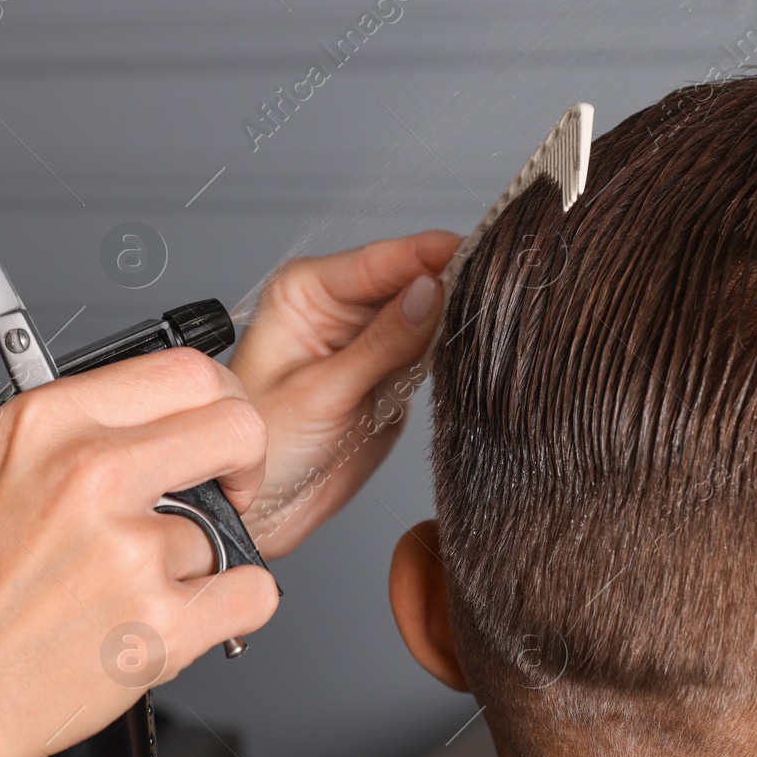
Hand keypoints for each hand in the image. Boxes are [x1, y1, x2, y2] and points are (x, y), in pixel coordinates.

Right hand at [0, 348, 279, 756]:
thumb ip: (51, 433)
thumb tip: (113, 415)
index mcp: (46, 425)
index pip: (183, 370)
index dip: (216, 400)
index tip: (211, 432)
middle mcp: (89, 477)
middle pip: (236, 427)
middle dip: (241, 461)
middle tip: (222, 491)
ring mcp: (128, 552)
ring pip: (230, 528)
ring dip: (199, 559)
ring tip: (136, 587)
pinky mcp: (159, 625)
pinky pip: (253, 593)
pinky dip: (231, 608)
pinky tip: (180, 615)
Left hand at [230, 230, 460, 557]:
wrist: (267, 509)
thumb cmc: (263, 448)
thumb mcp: (322, 393)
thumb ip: (382, 343)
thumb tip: (430, 292)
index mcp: (305, 293)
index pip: (378, 260)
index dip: (427, 253)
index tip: (471, 247)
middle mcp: (338, 308)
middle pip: (409, 279)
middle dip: (448, 282)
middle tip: (493, 287)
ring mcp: (369, 340)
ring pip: (427, 313)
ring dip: (454, 318)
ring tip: (488, 319)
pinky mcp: (392, 373)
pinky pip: (432, 351)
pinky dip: (450, 353)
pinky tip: (470, 350)